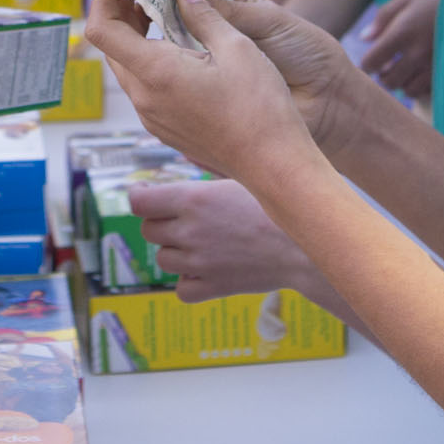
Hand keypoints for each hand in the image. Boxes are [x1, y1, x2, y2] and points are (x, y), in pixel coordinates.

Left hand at [86, 0, 365, 175]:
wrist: (273, 163)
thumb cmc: (260, 106)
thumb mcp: (237, 48)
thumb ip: (204, 15)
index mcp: (156, 73)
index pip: (102, 30)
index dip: (103, 0)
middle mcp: (144, 98)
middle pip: (111, 48)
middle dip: (121, 14)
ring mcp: (153, 117)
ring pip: (127, 69)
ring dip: (135, 38)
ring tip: (163, 12)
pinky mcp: (165, 128)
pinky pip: (143, 88)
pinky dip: (149, 62)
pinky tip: (178, 49)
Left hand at [124, 178, 323, 302]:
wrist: (305, 247)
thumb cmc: (276, 207)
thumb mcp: (239, 177)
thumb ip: (207, 171)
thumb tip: (184, 155)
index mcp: (192, 198)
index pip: (138, 202)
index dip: (139, 197)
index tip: (147, 194)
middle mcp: (189, 231)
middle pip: (149, 230)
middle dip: (161, 222)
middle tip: (184, 217)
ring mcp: (198, 262)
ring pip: (163, 259)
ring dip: (175, 251)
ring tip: (200, 242)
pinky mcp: (212, 287)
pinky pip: (182, 289)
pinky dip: (189, 281)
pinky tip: (205, 269)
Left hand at [358, 0, 440, 95]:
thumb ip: (384, 17)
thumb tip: (365, 39)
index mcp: (402, 32)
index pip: (372, 62)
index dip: (367, 64)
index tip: (371, 60)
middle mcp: (418, 53)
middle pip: (389, 81)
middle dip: (384, 75)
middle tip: (387, 65)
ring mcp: (436, 65)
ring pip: (408, 90)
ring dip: (402, 82)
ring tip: (405, 69)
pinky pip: (429, 91)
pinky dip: (420, 86)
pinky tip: (421, 72)